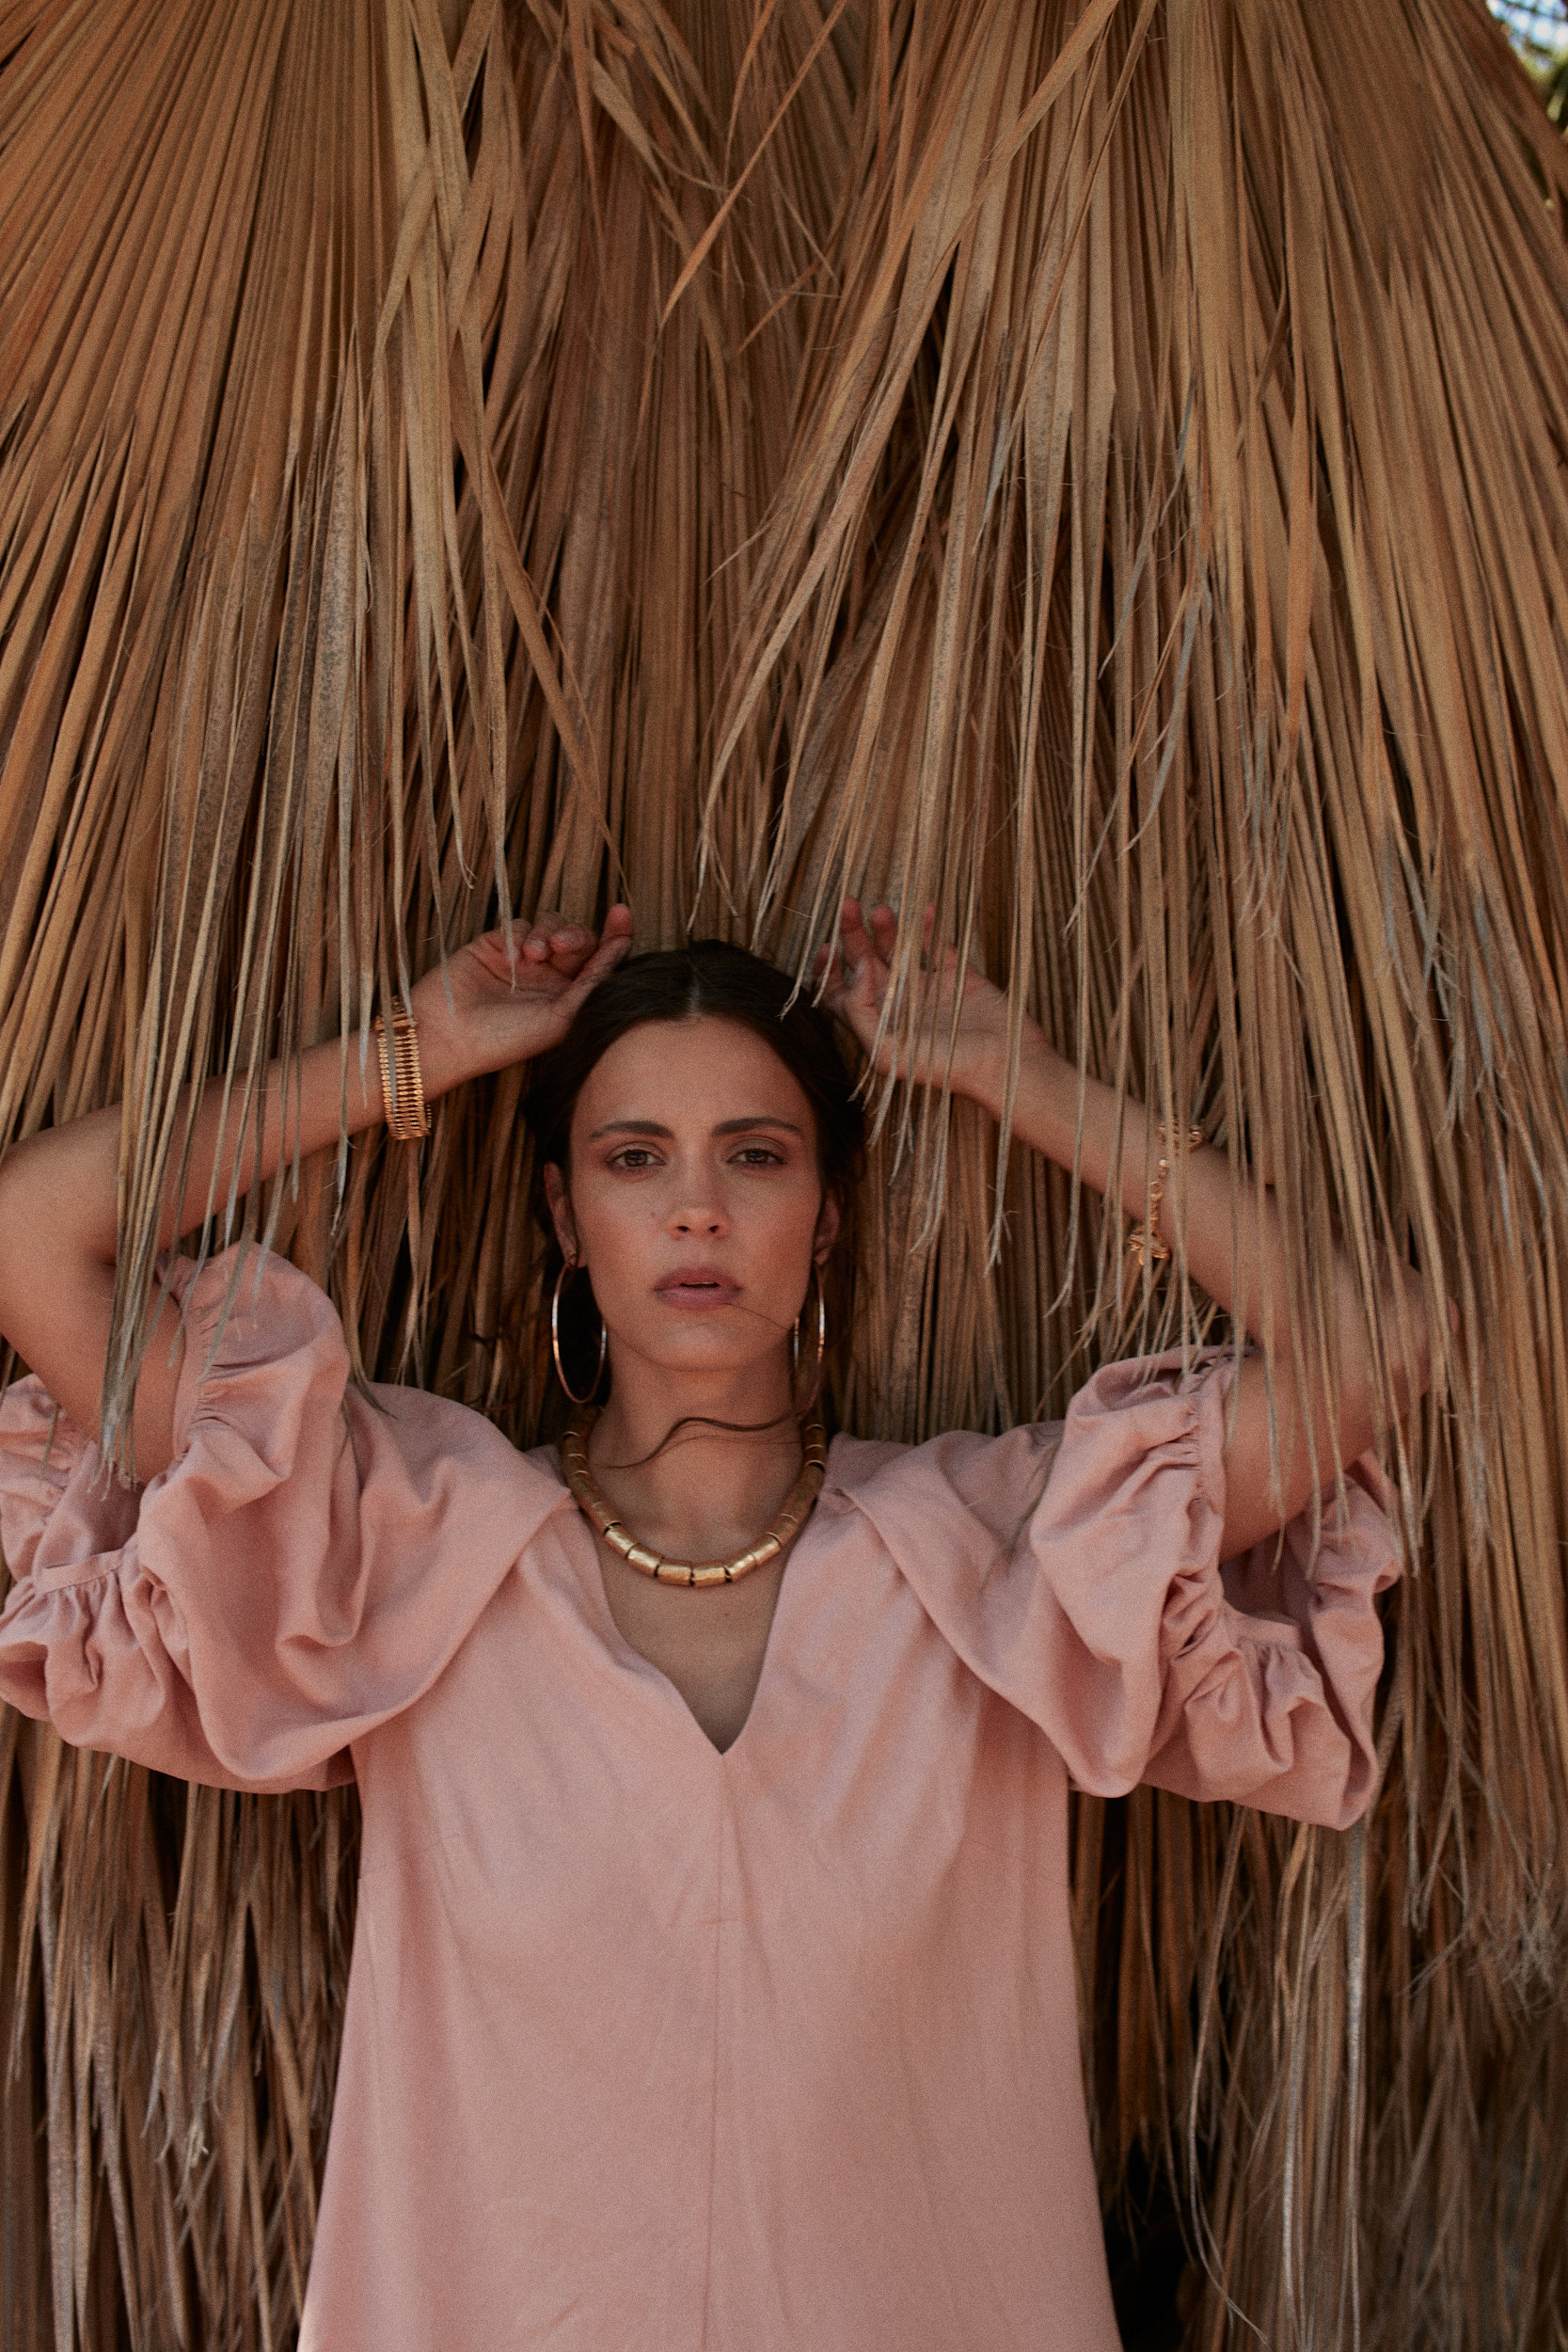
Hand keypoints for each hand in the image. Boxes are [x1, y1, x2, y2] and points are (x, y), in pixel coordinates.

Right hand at [411, 905, 634, 1090]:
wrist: (449, 1036)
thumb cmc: (507, 1039)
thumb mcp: (562, 1018)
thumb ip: (593, 984)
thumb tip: (623, 948)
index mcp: (570, 997)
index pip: (600, 961)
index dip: (615, 935)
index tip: (621, 913)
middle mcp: (550, 977)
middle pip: (578, 938)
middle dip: (575, 935)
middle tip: (562, 946)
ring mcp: (523, 959)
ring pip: (551, 924)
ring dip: (548, 932)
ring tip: (534, 955)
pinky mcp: (496, 944)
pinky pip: (520, 925)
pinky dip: (521, 935)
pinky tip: (512, 958)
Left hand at [814, 899, 1016, 1109]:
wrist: (1005, 1065)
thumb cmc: (946, 1070)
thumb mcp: (888, 1052)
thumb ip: (862, 1012)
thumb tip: (857, 969)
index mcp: (878, 1026)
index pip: (842, 995)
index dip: (829, 972)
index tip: (827, 948)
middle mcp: (899, 1006)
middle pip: (866, 963)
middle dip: (853, 935)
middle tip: (849, 906)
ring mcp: (928, 989)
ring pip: (898, 950)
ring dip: (887, 928)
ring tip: (880, 909)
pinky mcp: (957, 976)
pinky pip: (938, 945)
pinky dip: (929, 927)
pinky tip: (925, 909)